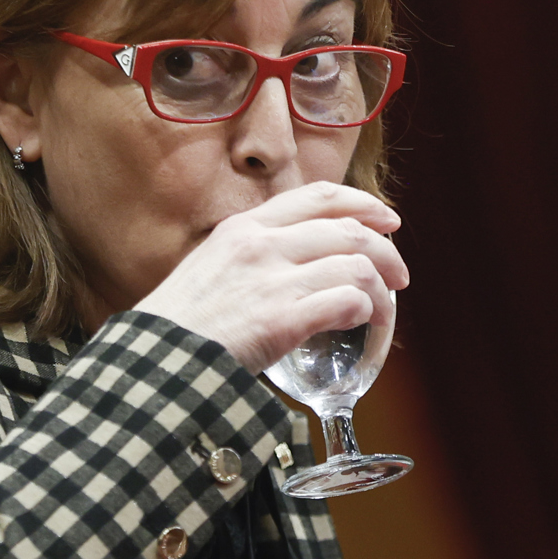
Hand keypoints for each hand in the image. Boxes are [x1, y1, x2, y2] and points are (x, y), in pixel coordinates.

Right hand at [135, 181, 407, 373]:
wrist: (157, 362)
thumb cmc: (183, 326)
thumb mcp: (212, 267)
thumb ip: (252, 257)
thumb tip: (296, 266)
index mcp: (244, 227)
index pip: (318, 196)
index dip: (364, 204)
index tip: (388, 221)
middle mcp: (261, 245)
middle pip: (350, 230)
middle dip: (386, 252)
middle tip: (400, 276)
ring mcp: (272, 280)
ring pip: (357, 266)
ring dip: (383, 290)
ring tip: (384, 311)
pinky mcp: (281, 319)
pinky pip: (348, 302)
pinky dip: (366, 311)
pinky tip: (364, 324)